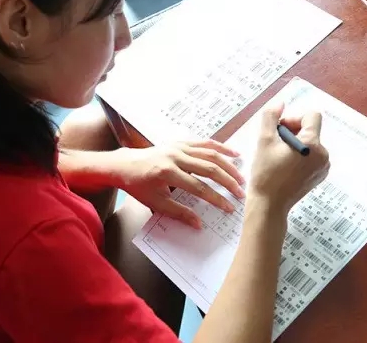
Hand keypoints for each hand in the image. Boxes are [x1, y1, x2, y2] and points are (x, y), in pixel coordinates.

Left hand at [113, 140, 245, 227]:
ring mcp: (179, 147)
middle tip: (240, 193)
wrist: (124, 165)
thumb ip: (178, 213)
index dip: (216, 199)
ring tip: (241, 177)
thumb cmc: (139, 186)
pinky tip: (233, 154)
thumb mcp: (155, 203)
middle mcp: (175, 156)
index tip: (229, 207)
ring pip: (210, 153)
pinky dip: (220, 147)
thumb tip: (199, 224)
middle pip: (209, 168)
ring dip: (228, 165)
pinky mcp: (181, 142)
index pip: (198, 187)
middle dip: (227, 182)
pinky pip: (204, 143)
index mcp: (167, 172)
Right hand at [247, 100, 329, 215]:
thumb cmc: (265, 174)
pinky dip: (299, 156)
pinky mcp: (319, 176)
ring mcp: (323, 167)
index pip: (311, 116)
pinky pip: (312, 156)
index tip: (280, 129)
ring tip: (278, 156)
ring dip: (295, 144)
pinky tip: (285, 166)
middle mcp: (323, 154)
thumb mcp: (264, 141)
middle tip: (275, 144)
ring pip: (310, 143)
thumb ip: (271, 117)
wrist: (269, 205)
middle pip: (310, 129)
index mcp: (312, 144)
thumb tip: (279, 103)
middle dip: (292, 131)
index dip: (294, 118)